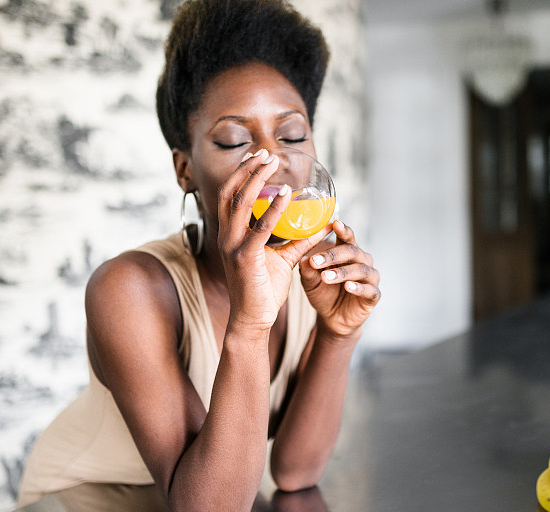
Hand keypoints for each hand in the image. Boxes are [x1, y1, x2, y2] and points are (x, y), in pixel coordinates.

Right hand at [217, 150, 328, 332]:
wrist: (253, 320)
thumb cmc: (265, 290)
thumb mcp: (284, 259)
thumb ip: (299, 241)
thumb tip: (322, 225)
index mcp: (231, 235)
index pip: (230, 196)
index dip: (242, 174)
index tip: (257, 156)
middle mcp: (227, 238)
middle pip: (231, 193)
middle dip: (247, 169)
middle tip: (266, 152)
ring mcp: (233, 248)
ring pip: (241, 204)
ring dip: (256, 180)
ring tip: (272, 163)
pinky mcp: (244, 259)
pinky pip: (260, 229)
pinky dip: (274, 209)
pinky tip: (286, 194)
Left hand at [300, 221, 379, 337]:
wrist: (332, 318)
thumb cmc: (323, 293)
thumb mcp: (310, 281)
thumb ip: (308, 269)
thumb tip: (303, 258)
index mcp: (348, 252)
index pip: (347, 237)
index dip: (343, 229)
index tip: (334, 224)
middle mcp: (362, 261)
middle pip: (352, 252)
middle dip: (332, 255)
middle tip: (315, 261)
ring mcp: (370, 278)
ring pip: (360, 270)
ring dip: (342, 272)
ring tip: (326, 277)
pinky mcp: (373, 295)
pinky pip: (369, 289)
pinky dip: (358, 287)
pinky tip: (348, 287)